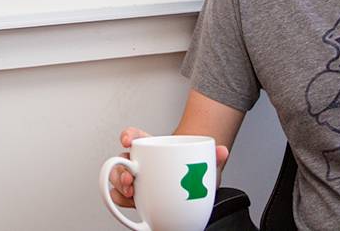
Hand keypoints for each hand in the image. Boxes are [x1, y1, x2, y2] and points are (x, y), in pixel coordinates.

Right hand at [108, 127, 230, 207]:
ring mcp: (136, 180)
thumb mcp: (203, 161)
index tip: (128, 140)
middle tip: (131, 176)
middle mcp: (140, 163)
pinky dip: (121, 200)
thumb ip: (213, 156)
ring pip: (116, 179)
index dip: (129, 135)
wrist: (192, 189)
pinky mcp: (135, 197)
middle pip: (121, 159)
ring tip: (131, 192)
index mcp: (153, 148)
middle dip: (122, 168)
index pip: (136, 136)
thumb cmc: (191, 170)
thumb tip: (222, 152)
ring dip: (119, 185)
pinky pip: (120, 197)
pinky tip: (130, 203)